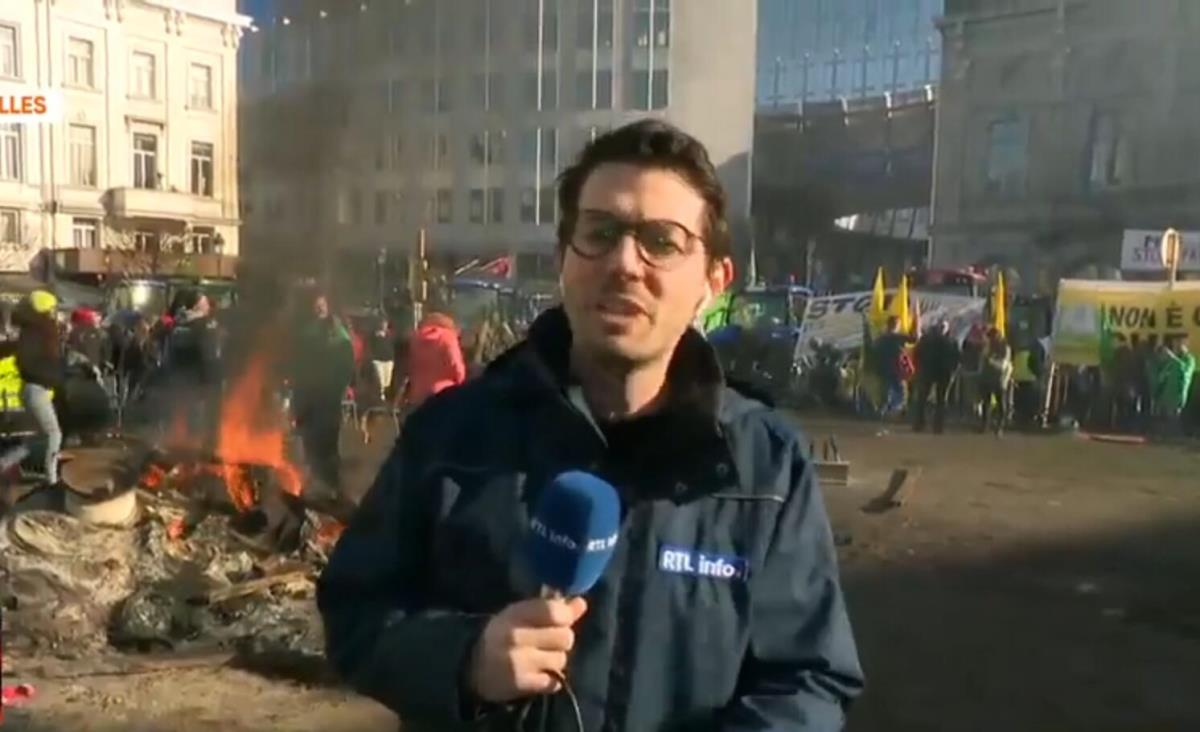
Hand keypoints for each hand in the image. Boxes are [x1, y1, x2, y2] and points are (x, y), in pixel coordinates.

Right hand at [467, 597, 587, 702]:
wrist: (470, 666)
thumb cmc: (500, 635)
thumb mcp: (520, 615)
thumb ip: (552, 609)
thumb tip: (582, 603)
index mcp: (516, 613)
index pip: (554, 611)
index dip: (566, 616)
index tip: (562, 620)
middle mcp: (517, 636)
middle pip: (565, 637)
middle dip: (562, 640)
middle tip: (550, 642)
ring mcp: (519, 662)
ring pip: (561, 660)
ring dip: (556, 660)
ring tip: (541, 659)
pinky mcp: (521, 684)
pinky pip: (554, 682)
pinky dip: (550, 679)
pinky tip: (539, 674)